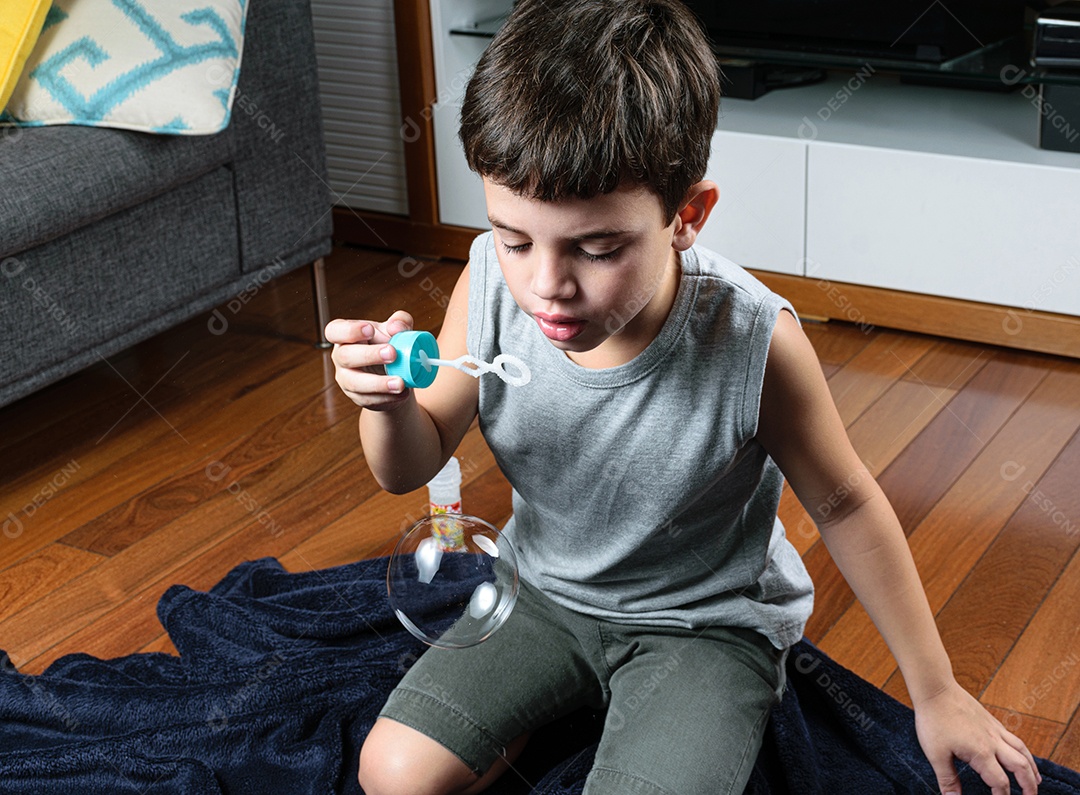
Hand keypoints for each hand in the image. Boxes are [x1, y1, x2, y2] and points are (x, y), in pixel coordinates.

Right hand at [325, 311, 413, 410]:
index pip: (335, 331)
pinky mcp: (358, 397)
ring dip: (379, 383)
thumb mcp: (396, 330)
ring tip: (400, 382)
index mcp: (345, 336)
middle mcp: (340, 357)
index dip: (350, 331)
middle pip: (345, 356)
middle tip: (393, 353)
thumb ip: (400, 321)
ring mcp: (346, 379)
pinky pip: (369, 399)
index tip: (370, 330)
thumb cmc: (389, 345)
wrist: (396, 373)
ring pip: (355, 382)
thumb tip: (396, 327)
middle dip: (369, 355)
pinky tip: (402, 393)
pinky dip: (387, 397)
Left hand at [915, 679, 1040, 794]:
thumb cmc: (934, 719)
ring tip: (1036, 781)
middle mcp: (993, 742)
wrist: (935, 689)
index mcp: (981, 753)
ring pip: (1022, 751)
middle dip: (1029, 787)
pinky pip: (1014, 738)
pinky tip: (1020, 753)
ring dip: (1032, 768)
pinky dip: (1023, 750)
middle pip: (1021, 768)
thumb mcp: (935, 754)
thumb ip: (947, 779)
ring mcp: (994, 730)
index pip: (1000, 783)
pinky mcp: (991, 721)